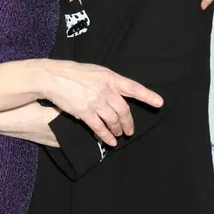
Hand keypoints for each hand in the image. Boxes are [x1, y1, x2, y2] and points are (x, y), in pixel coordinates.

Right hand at [43, 61, 162, 146]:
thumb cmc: (73, 72)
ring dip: (118, 130)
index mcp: (109, 77)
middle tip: (130, 131)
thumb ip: (108, 82)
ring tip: (119, 135)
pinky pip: (99, 128)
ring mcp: (96, 102)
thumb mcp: (95, 71)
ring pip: (113, 121)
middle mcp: (105, 90)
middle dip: (129, 123)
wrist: (53, 77)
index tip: (159, 103)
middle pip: (124, 110)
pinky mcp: (85, 112)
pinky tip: (109, 142)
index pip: (133, 87)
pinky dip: (106, 136)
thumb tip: (117, 93)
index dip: (147, 95)